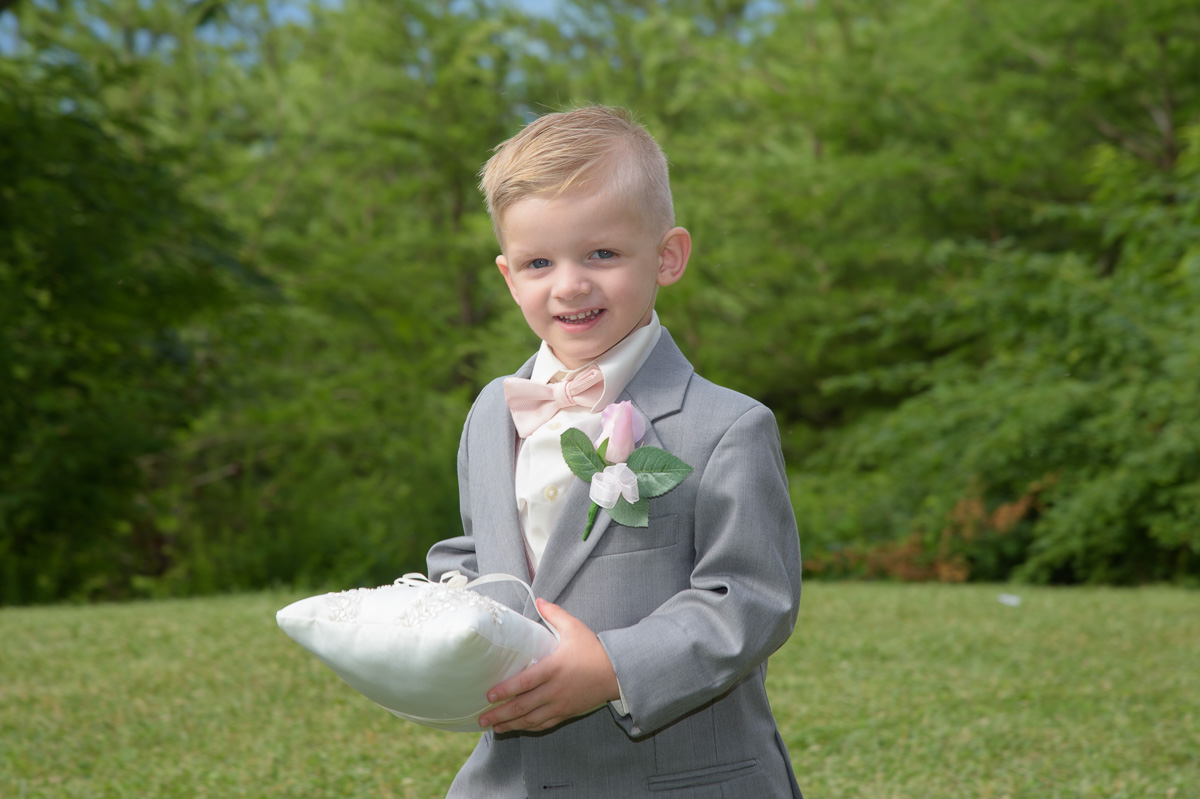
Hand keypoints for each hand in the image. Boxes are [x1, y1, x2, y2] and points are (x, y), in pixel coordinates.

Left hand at [479, 599, 619, 732]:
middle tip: (481, 719)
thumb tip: (539, 600)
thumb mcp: (574, 627)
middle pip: (523, 706)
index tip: (488, 695)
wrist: (616, 673)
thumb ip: (555, 614)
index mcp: (553, 668)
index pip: (525, 683)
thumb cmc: (593, 650)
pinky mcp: (566, 713)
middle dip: (500, 714)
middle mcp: (554, 689)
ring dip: (510, 724)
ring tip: (493, 728)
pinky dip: (528, 727)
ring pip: (531, 719)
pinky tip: (517, 727)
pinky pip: (544, 724)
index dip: (505, 690)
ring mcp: (560, 704)